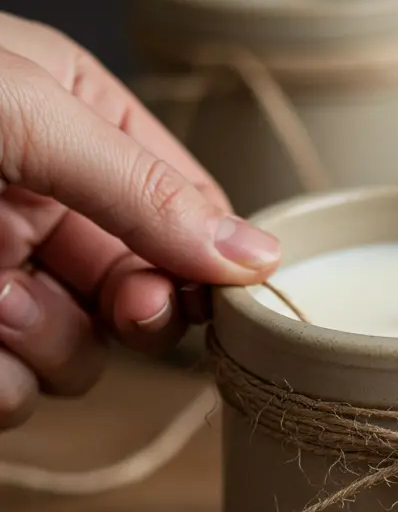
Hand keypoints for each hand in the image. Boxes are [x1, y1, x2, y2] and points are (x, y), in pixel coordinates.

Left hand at [0, 13, 280, 429]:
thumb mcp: (30, 116)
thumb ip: (142, 189)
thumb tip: (258, 257)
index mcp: (79, 126)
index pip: (188, 207)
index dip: (206, 261)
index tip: (214, 295)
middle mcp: (47, 204)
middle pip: (146, 295)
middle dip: (136, 311)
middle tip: (126, 311)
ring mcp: (2, 275)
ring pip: (81, 359)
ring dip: (47, 345)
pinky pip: (18, 395)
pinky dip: (2, 384)